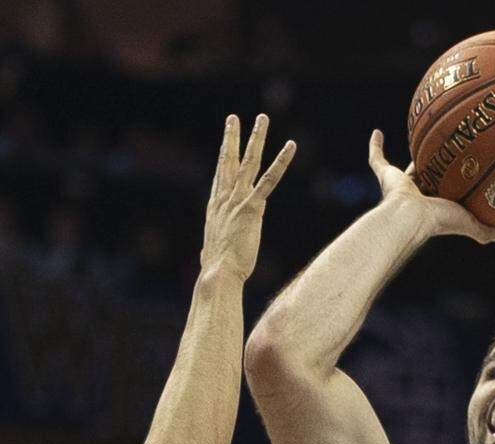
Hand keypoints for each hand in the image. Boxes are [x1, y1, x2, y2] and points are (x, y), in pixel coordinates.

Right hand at [200, 113, 295, 279]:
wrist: (219, 273)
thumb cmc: (217, 270)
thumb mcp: (210, 255)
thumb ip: (208, 250)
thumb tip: (204, 256)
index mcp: (215, 208)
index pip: (219, 176)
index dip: (222, 157)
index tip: (225, 142)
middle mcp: (224, 199)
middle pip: (228, 161)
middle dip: (231, 138)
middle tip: (233, 118)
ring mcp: (237, 201)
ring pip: (249, 162)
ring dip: (256, 138)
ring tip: (262, 118)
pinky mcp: (252, 207)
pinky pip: (269, 180)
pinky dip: (281, 161)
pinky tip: (290, 146)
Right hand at [368, 130, 494, 245]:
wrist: (410, 217)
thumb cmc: (438, 221)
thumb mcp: (468, 223)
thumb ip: (484, 230)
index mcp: (432, 205)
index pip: (441, 193)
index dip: (447, 186)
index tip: (455, 177)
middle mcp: (414, 195)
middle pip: (423, 179)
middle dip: (429, 170)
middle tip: (440, 155)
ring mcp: (398, 185)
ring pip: (402, 168)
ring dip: (408, 155)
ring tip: (417, 137)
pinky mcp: (386, 176)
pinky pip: (376, 159)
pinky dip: (374, 147)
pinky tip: (376, 132)